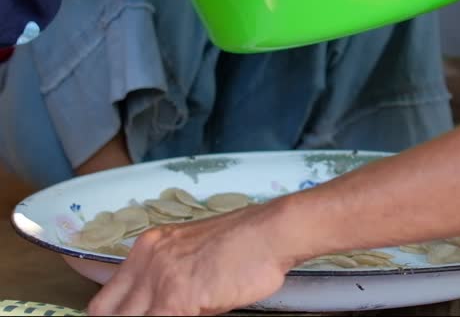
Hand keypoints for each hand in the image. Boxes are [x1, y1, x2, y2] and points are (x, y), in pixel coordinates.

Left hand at [87, 202, 298, 315]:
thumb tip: (163, 308)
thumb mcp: (196, 253)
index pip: (106, 299)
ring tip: (175, 316)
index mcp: (148, 247)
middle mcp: (146, 260)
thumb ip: (171, 278)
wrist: (271, 233)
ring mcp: (159, 279)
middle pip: (105, 313)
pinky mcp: (177, 298)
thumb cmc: (247, 244)